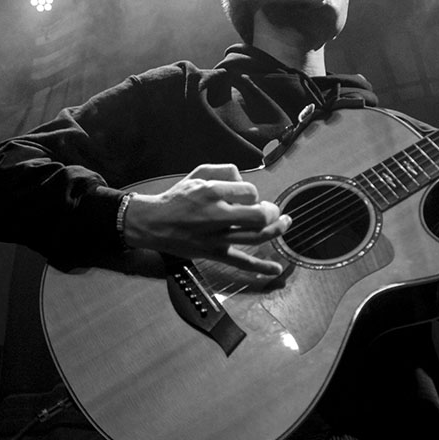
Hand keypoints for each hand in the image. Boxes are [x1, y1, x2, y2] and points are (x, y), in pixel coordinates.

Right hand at [122, 164, 290, 275]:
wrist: (153, 223)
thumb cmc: (178, 198)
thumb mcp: (198, 173)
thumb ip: (225, 171)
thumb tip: (245, 181)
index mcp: (212, 192)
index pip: (250, 192)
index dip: (254, 194)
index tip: (247, 196)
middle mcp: (217, 215)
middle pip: (258, 216)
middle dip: (271, 211)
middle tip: (273, 209)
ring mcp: (217, 237)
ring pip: (255, 237)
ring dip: (276, 231)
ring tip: (285, 223)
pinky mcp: (214, 253)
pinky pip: (240, 262)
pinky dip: (260, 267)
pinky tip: (275, 269)